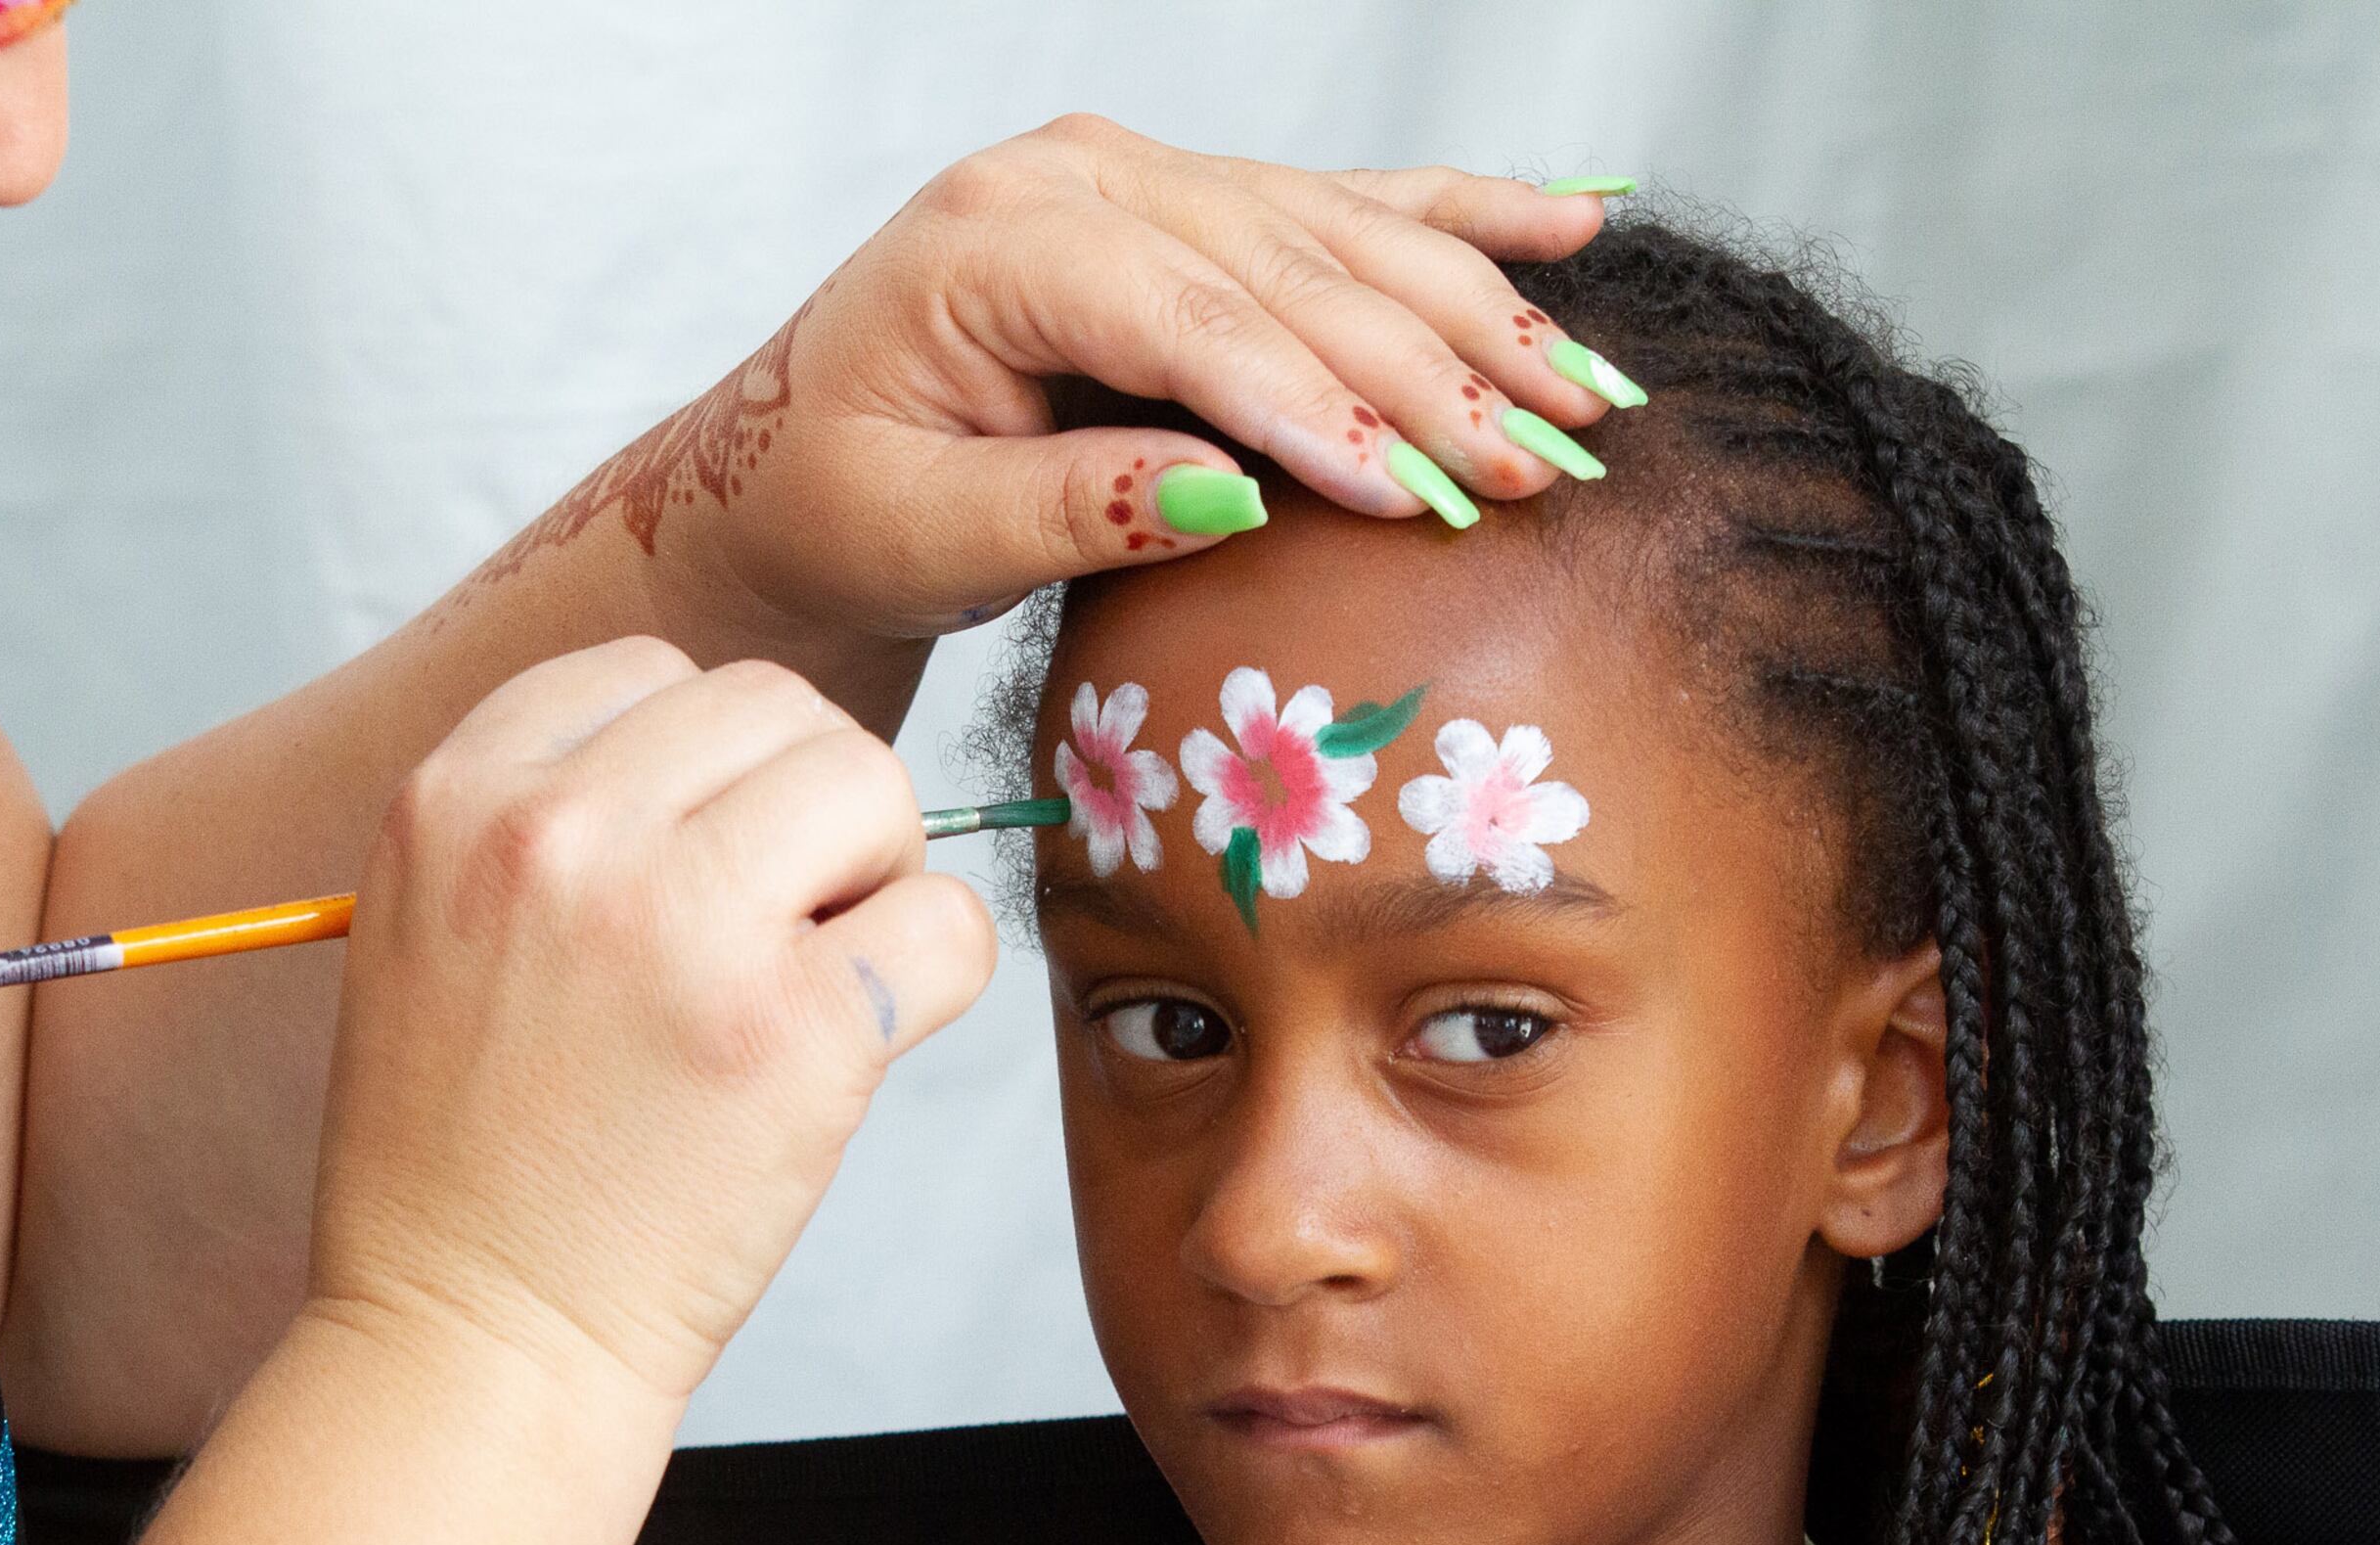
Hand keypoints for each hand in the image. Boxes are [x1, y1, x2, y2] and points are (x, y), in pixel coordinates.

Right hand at [304, 640, 994, 1405]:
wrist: (472, 1342)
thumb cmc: (466, 1166)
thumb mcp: (436, 938)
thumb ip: (549, 825)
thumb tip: (729, 758)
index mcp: (455, 798)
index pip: (647, 674)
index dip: (706, 766)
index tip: (696, 866)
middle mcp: (561, 835)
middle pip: (776, 708)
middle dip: (805, 807)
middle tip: (779, 928)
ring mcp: (681, 924)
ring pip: (872, 783)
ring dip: (875, 872)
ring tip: (815, 976)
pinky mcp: (794, 1029)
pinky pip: (946, 923)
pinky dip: (938, 974)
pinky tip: (863, 1040)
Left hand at [677, 117, 1625, 640]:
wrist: (794, 473)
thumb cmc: (837, 508)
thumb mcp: (917, 534)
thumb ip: (1060, 511)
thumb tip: (1228, 498)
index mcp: (991, 239)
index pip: (1183, 313)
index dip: (1309, 402)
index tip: (1412, 490)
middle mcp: (1076, 174)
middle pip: (1286, 266)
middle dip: (1427, 371)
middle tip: (1537, 467)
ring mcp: (1141, 177)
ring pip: (1337, 234)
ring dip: (1473, 315)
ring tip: (1584, 397)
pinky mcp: (1189, 210)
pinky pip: (1342, 208)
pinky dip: (1457, 221)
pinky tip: (1568, 226)